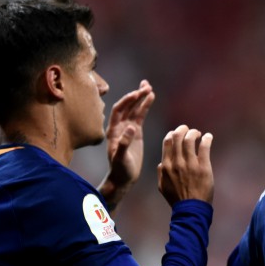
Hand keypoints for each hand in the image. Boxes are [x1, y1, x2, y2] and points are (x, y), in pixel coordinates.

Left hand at [98, 80, 154, 209]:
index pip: (119, 110)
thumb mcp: (120, 158)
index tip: (136, 94)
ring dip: (141, 98)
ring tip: (149, 88)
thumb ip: (124, 143)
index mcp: (113, 131)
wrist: (123, 179)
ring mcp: (128, 129)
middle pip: (127, 106)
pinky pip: (140, 116)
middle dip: (136, 96)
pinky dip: (145, 107)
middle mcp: (119, 127)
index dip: (127, 101)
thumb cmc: (120, 170)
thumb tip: (131, 128)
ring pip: (134, 109)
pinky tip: (151, 98)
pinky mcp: (136, 133)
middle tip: (146, 86)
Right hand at [157, 125, 213, 204]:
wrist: (191, 209)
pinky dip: (207, 139)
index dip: (172, 134)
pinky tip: (209, 137)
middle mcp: (177, 162)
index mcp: (166, 166)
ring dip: (194, 133)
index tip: (178, 133)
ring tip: (199, 134)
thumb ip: (160, 173)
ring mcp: (190, 164)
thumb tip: (161, 163)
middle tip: (189, 130)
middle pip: (177, 137)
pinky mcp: (203, 167)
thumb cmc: (177, 199)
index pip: (167, 142)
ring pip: (190, 139)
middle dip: (183, 129)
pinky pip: (204, 147)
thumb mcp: (162, 187)